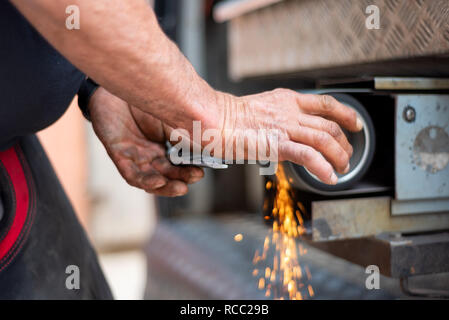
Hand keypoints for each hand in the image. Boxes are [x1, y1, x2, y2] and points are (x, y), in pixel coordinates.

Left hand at [89, 87, 203, 195]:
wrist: (115, 85)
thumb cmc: (142, 100)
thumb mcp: (170, 117)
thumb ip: (185, 132)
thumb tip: (210, 143)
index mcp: (164, 147)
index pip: (180, 165)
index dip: (191, 171)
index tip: (203, 171)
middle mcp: (151, 155)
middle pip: (168, 175)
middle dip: (182, 179)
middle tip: (195, 177)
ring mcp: (135, 157)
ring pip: (152, 180)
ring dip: (167, 187)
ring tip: (181, 188)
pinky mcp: (119, 155)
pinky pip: (132, 174)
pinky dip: (146, 181)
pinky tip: (158, 182)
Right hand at [217, 89, 362, 184]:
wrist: (213, 119)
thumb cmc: (228, 117)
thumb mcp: (259, 109)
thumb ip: (276, 117)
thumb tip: (284, 131)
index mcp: (286, 100)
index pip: (325, 103)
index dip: (345, 114)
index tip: (355, 123)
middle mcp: (290, 112)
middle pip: (329, 125)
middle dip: (344, 143)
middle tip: (347, 156)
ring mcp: (284, 128)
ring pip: (324, 139)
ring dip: (338, 156)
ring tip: (342, 168)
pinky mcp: (277, 145)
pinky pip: (308, 156)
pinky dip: (322, 168)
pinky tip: (328, 177)